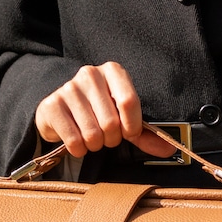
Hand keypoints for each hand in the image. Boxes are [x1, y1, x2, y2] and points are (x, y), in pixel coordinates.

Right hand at [35, 61, 174, 158]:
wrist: (60, 113)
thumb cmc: (97, 114)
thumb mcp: (124, 120)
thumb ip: (145, 135)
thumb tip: (170, 149)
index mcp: (113, 72)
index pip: (129, 102)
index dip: (131, 126)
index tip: (128, 133)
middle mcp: (90, 74)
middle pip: (111, 123)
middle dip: (111, 139)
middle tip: (105, 136)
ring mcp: (69, 88)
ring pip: (92, 134)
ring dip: (94, 146)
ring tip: (91, 137)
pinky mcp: (52, 106)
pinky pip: (74, 141)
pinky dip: (78, 149)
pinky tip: (76, 141)